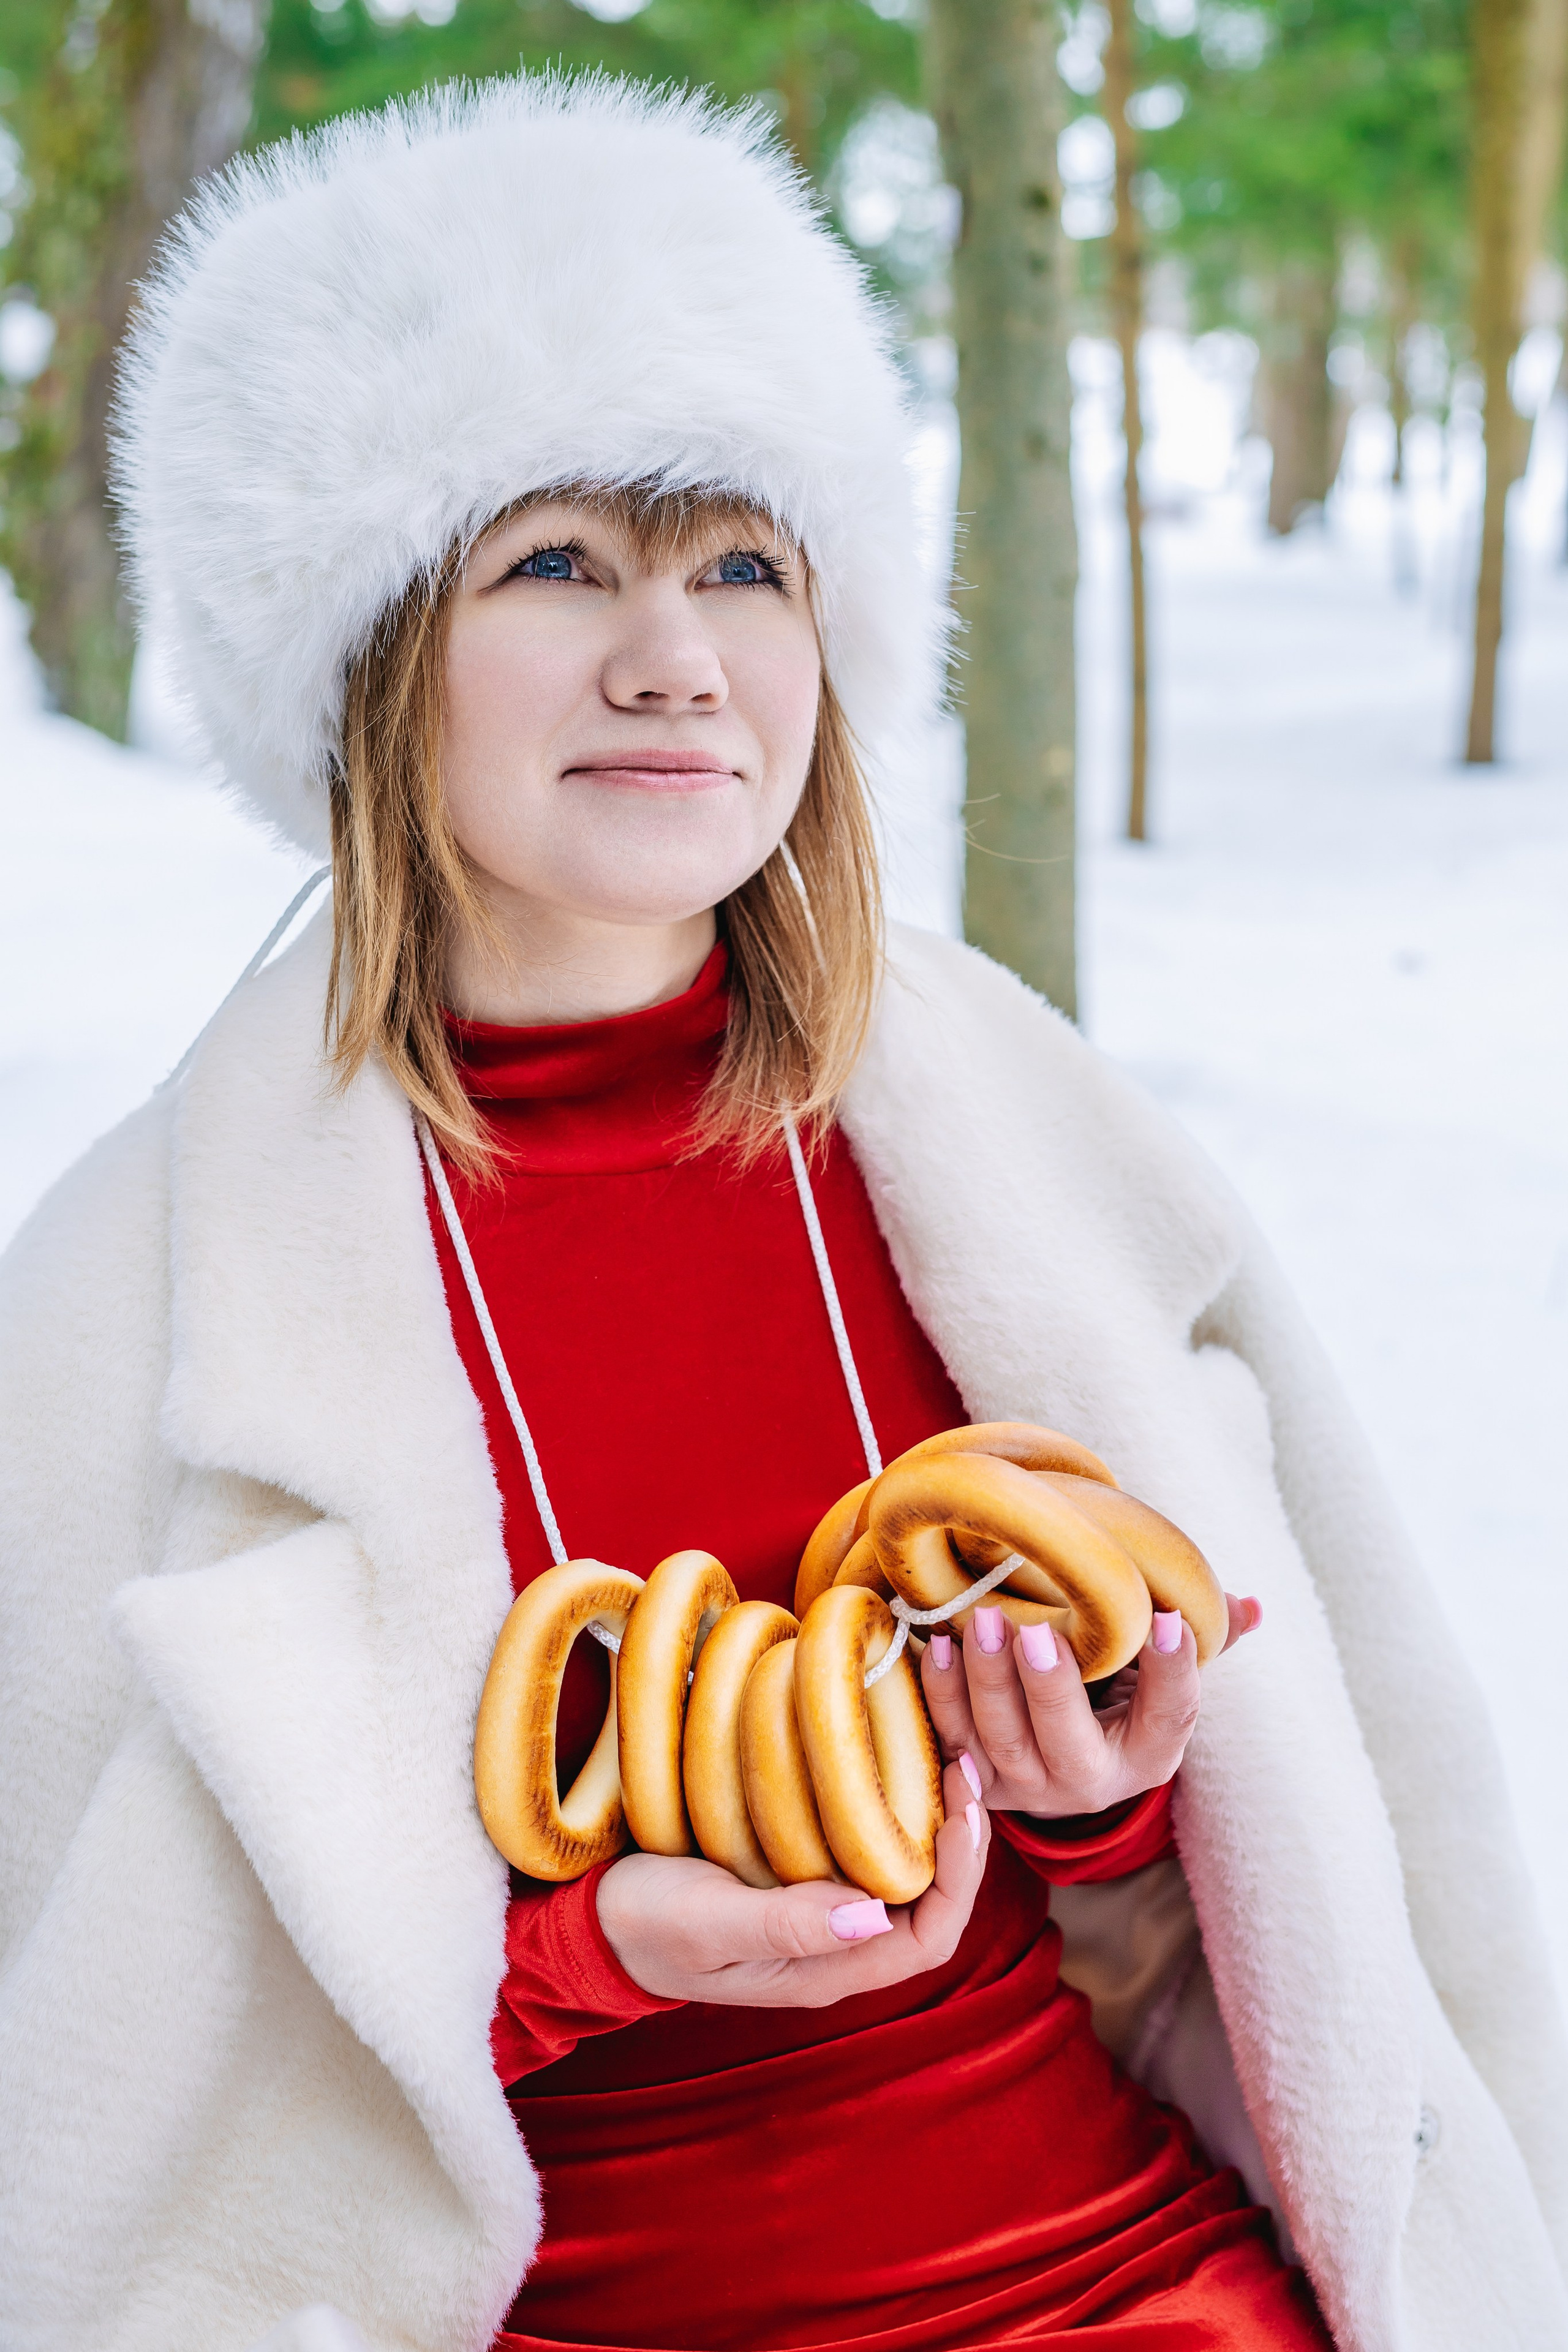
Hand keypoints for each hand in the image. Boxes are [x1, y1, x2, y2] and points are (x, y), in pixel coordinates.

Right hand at [596, 1760, 987, 2005]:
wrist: (594, 1919)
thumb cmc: (647, 1926)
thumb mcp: (707, 1924)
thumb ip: (785, 1924)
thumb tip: (873, 1912)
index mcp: (827, 1968)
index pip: (928, 1935)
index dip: (959, 1876)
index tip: (961, 1807)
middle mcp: (838, 1941)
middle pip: (930, 1897)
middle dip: (959, 1834)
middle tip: (965, 1759)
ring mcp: (820, 1905)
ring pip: (902, 1865)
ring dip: (931, 1811)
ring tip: (944, 1747)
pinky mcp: (799, 1869)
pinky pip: (863, 1839)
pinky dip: (887, 1800)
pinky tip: (888, 1756)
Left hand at [919, 1593, 1260, 1819]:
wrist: (1055, 1741)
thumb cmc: (1116, 1687)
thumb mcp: (1160, 1670)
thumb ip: (1201, 1637)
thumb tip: (1248, 1606)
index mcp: (1149, 1755)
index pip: (1171, 1717)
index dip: (1174, 1672)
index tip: (1169, 1619)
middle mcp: (1089, 1783)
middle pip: (1069, 1745)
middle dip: (1049, 1689)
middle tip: (1035, 1631)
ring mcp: (1027, 1788)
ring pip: (1001, 1744)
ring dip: (986, 1683)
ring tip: (981, 1622)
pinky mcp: (975, 1778)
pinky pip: (951, 1741)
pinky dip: (940, 1694)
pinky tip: (937, 1644)